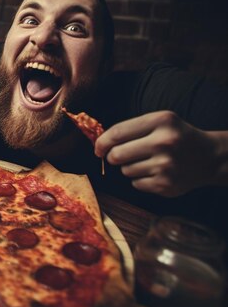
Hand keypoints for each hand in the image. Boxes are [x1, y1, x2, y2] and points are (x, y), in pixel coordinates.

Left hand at [95, 111, 220, 196]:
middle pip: (116, 155)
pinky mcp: (165, 185)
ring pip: (125, 170)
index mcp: (161, 121)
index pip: (117, 133)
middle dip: (114, 157)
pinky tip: (156, 173)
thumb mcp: (159, 122)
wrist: (209, 157)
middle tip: (124, 155)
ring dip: (130, 168)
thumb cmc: (176, 137)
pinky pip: (135, 183)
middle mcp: (164, 142)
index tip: (98, 149)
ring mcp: (166, 165)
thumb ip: (130, 129)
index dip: (101, 142)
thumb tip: (99, 145)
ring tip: (149, 162)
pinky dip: (140, 180)